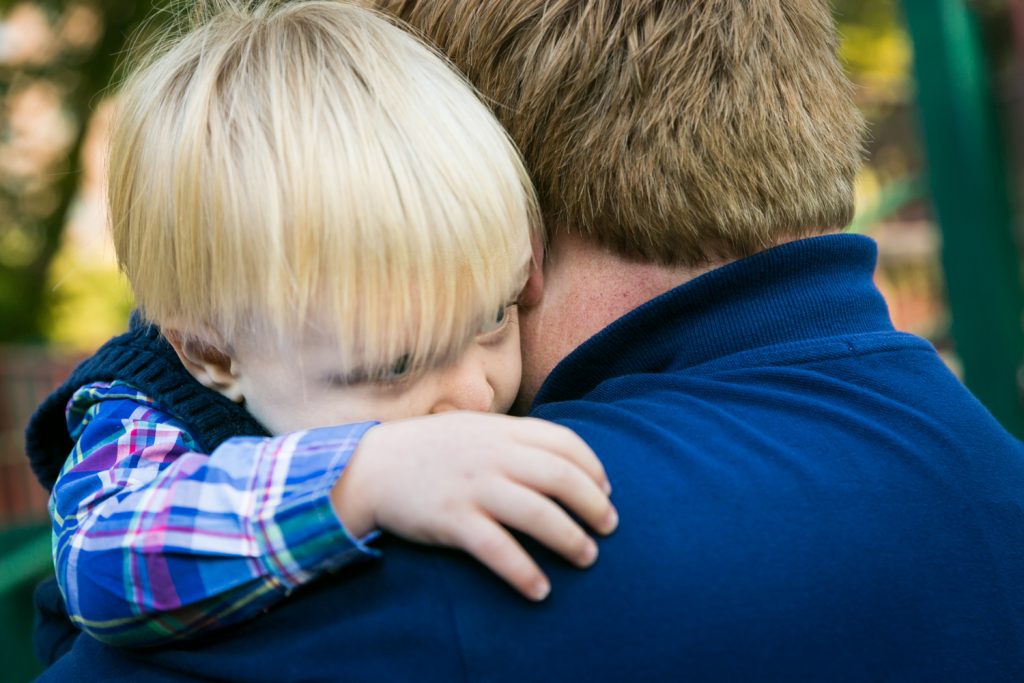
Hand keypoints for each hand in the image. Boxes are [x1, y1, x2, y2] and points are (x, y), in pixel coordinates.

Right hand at [330, 412, 616, 600]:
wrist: (370, 467)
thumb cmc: (429, 450)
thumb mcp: (474, 430)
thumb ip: (512, 438)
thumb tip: (559, 457)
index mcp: (501, 431)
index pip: (564, 442)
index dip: (593, 466)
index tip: (606, 489)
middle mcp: (492, 456)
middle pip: (561, 477)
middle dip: (594, 505)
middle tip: (609, 527)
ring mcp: (473, 487)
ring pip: (538, 514)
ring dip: (571, 539)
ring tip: (587, 557)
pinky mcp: (452, 519)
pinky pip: (498, 550)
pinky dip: (524, 572)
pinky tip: (540, 590)